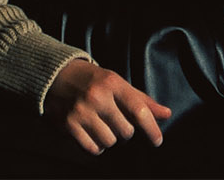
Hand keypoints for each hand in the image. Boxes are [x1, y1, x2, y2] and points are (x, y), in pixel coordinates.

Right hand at [45, 58, 170, 154]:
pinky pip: (93, 148)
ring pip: (110, 142)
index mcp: (113, 83)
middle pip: (126, 131)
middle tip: (116, 120)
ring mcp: (81, 111)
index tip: (157, 141)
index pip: (139, 109)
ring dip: (110, 139)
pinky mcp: (68, 124)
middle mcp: (97, 97)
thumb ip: (141, 100)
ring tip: (102, 126)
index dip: (151, 128)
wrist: (57, 75)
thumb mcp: (117, 83)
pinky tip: (93, 133)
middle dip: (125, 131)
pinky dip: (96, 146)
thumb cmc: (93, 80)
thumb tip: (166, 114)